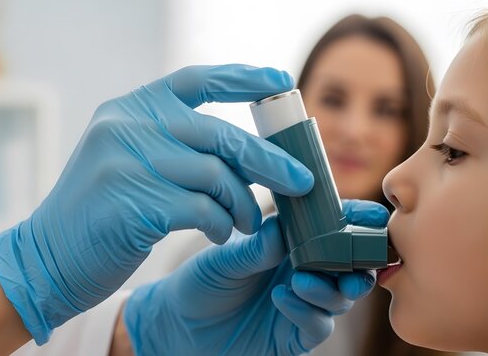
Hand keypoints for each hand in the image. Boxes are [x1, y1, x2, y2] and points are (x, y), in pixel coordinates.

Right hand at [0, 65, 313, 343]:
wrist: (47, 257)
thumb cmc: (100, 213)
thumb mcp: (129, 162)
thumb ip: (175, 146)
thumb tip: (249, 152)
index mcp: (127, 110)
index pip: (195, 79)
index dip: (244, 78)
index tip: (283, 84)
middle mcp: (125, 127)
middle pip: (218, 134)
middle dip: (268, 159)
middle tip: (301, 181)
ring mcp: (125, 162)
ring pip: (215, 175)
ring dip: (243, 204)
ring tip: (249, 222)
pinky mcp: (132, 203)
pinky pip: (202, 209)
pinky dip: (220, 224)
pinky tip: (218, 234)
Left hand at [123, 199, 388, 354]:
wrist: (180, 326)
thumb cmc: (201, 282)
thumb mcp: (223, 259)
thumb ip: (256, 247)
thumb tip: (285, 227)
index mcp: (290, 245)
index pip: (332, 231)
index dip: (355, 223)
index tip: (370, 216)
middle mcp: (302, 273)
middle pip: (350, 267)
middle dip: (358, 261)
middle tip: (350, 255)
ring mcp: (302, 305)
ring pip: (341, 298)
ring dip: (329, 287)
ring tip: (300, 279)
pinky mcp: (294, 335)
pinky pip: (318, 325)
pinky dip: (307, 312)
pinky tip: (281, 298)